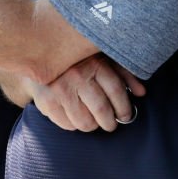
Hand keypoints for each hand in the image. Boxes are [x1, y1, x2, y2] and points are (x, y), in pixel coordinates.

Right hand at [30, 54, 145, 131]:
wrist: (36, 52)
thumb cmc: (76, 58)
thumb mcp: (101, 58)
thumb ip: (123, 73)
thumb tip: (141, 92)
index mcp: (93, 62)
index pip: (116, 91)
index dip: (124, 107)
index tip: (125, 115)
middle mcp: (76, 75)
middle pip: (101, 109)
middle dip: (110, 122)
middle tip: (111, 124)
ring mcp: (59, 90)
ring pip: (84, 122)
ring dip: (93, 125)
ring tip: (94, 122)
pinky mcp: (46, 101)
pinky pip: (66, 125)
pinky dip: (74, 126)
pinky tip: (76, 117)